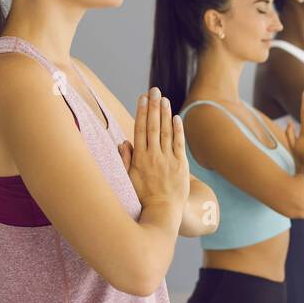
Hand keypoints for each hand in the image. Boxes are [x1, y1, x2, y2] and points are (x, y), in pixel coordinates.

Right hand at [118, 88, 189, 211]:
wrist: (162, 212)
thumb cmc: (142, 197)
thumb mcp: (127, 179)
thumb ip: (125, 160)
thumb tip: (123, 142)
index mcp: (139, 158)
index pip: (140, 129)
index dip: (141, 112)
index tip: (142, 98)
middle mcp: (153, 156)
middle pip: (153, 126)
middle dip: (153, 106)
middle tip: (154, 90)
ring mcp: (168, 160)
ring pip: (166, 132)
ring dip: (165, 113)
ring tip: (164, 98)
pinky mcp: (181, 165)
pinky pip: (179, 143)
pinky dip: (178, 129)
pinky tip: (176, 117)